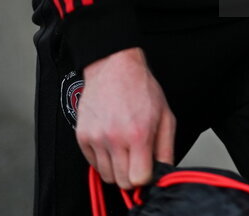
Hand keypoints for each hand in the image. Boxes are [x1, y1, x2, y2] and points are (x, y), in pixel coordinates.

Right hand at [75, 46, 175, 188]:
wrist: (114, 66)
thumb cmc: (140, 88)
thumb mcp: (164, 115)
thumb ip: (166, 149)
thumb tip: (163, 173)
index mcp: (138, 134)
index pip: (138, 179)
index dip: (145, 176)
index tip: (146, 166)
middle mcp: (115, 138)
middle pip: (122, 182)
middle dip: (131, 174)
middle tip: (135, 157)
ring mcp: (96, 137)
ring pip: (106, 176)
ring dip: (116, 167)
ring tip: (123, 147)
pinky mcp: (83, 136)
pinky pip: (93, 164)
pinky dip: (102, 158)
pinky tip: (110, 141)